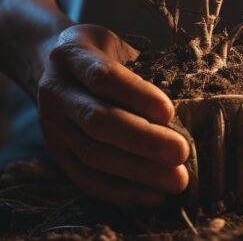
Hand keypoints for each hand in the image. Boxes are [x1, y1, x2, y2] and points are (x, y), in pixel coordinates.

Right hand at [37, 24, 189, 205]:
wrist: (50, 64)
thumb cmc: (101, 55)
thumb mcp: (117, 46)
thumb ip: (143, 67)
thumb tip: (193, 100)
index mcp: (72, 55)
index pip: (104, 77)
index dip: (136, 95)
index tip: (168, 112)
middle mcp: (55, 92)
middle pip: (97, 120)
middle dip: (142, 140)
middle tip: (181, 153)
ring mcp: (51, 127)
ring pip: (93, 155)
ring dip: (137, 171)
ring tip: (176, 180)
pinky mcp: (56, 155)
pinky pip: (86, 180)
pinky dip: (121, 191)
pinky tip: (154, 195)